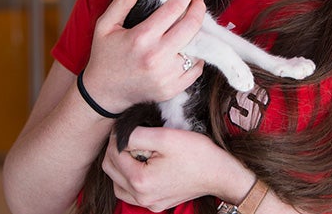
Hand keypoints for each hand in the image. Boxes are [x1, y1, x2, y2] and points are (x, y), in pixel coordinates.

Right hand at [82, 0, 206, 113]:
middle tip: (197, 2)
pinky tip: (189, 48)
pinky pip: (196, 69)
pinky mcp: (172, 89)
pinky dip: (196, 57)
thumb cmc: (105, 56)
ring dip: (197, 33)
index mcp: (141, 38)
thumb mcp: (106, 25)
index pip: (173, 9)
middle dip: (198, 9)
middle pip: (191, 26)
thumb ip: (122, 1)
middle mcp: (157, 56)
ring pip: (196, 48)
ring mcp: (166, 75)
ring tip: (192, 24)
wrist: (103, 93)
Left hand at [102, 126, 246, 211]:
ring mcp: (149, 203)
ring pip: (118, 183)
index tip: (127, 126)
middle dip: (116, 151)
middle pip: (111, 170)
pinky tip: (144, 166)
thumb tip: (119, 135)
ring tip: (137, 151)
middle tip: (132, 137)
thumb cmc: (197, 155)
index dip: (117, 137)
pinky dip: (131, 179)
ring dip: (121, 165)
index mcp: (140, 181)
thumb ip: (135, 135)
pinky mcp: (157, 204)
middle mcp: (141, 197)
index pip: (112, 155)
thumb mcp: (165, 137)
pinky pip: (132, 193)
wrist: (220, 173)